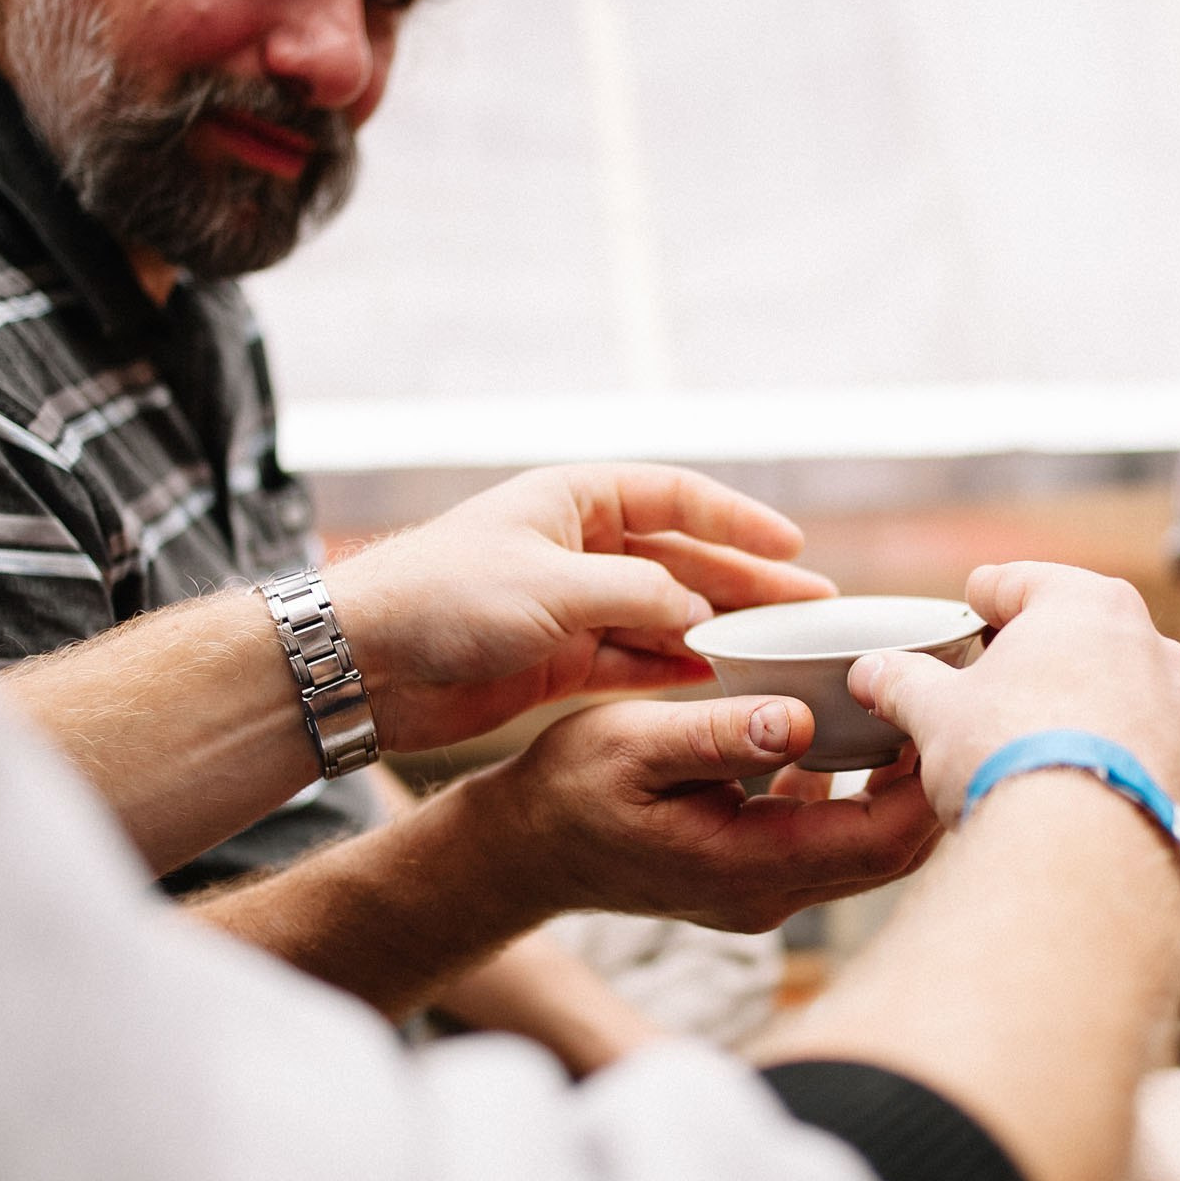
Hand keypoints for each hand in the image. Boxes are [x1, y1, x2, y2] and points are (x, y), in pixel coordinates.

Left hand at [323, 464, 833, 750]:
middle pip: (683, 559)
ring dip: (723, 631)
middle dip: (748, 584)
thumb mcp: (556, 589)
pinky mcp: (558, 658)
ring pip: (666, 614)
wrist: (363, 662)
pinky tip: (725, 683)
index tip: (794, 548)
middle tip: (815, 608)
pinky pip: (636, 659)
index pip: (678, 497)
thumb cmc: (446, 598)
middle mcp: (579, 545)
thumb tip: (704, 617)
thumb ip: (641, 598)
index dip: (740, 521)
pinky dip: (678, 669)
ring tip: (786, 651)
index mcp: (575, 498)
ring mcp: (571, 603)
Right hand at [472, 695, 940, 932]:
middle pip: (896, 850)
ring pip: (873, 846)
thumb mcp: (633, 744)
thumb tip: (803, 718)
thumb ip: (720, 735)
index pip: (881, 838)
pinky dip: (861, 787)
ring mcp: (770, 889)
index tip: (953, 708)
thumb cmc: (569, 790)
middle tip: (962, 697)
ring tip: (924, 705)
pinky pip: (836, 834)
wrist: (525, 851)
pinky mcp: (762, 871)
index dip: (930, 780)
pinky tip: (860, 728)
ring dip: (904, 783)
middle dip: (938, 780)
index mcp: (753, 865)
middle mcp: (774, 891)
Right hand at [846, 562, 1179, 824]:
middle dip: (1027, 650)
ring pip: (1106, 683)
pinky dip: (1098, 746)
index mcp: (1082, 601)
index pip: (1015, 581)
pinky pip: (1130, 738)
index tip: (963, 615)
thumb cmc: (1008, 755)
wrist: (1086, 849)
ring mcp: (1173, 700)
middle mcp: (1143, 639)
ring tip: (1024, 733)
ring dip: (1068, 697)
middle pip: (1068, 629)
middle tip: (985, 678)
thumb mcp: (935, 711)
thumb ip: (902, 681)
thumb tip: (870, 672)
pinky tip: (1065, 777)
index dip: (976, 600)